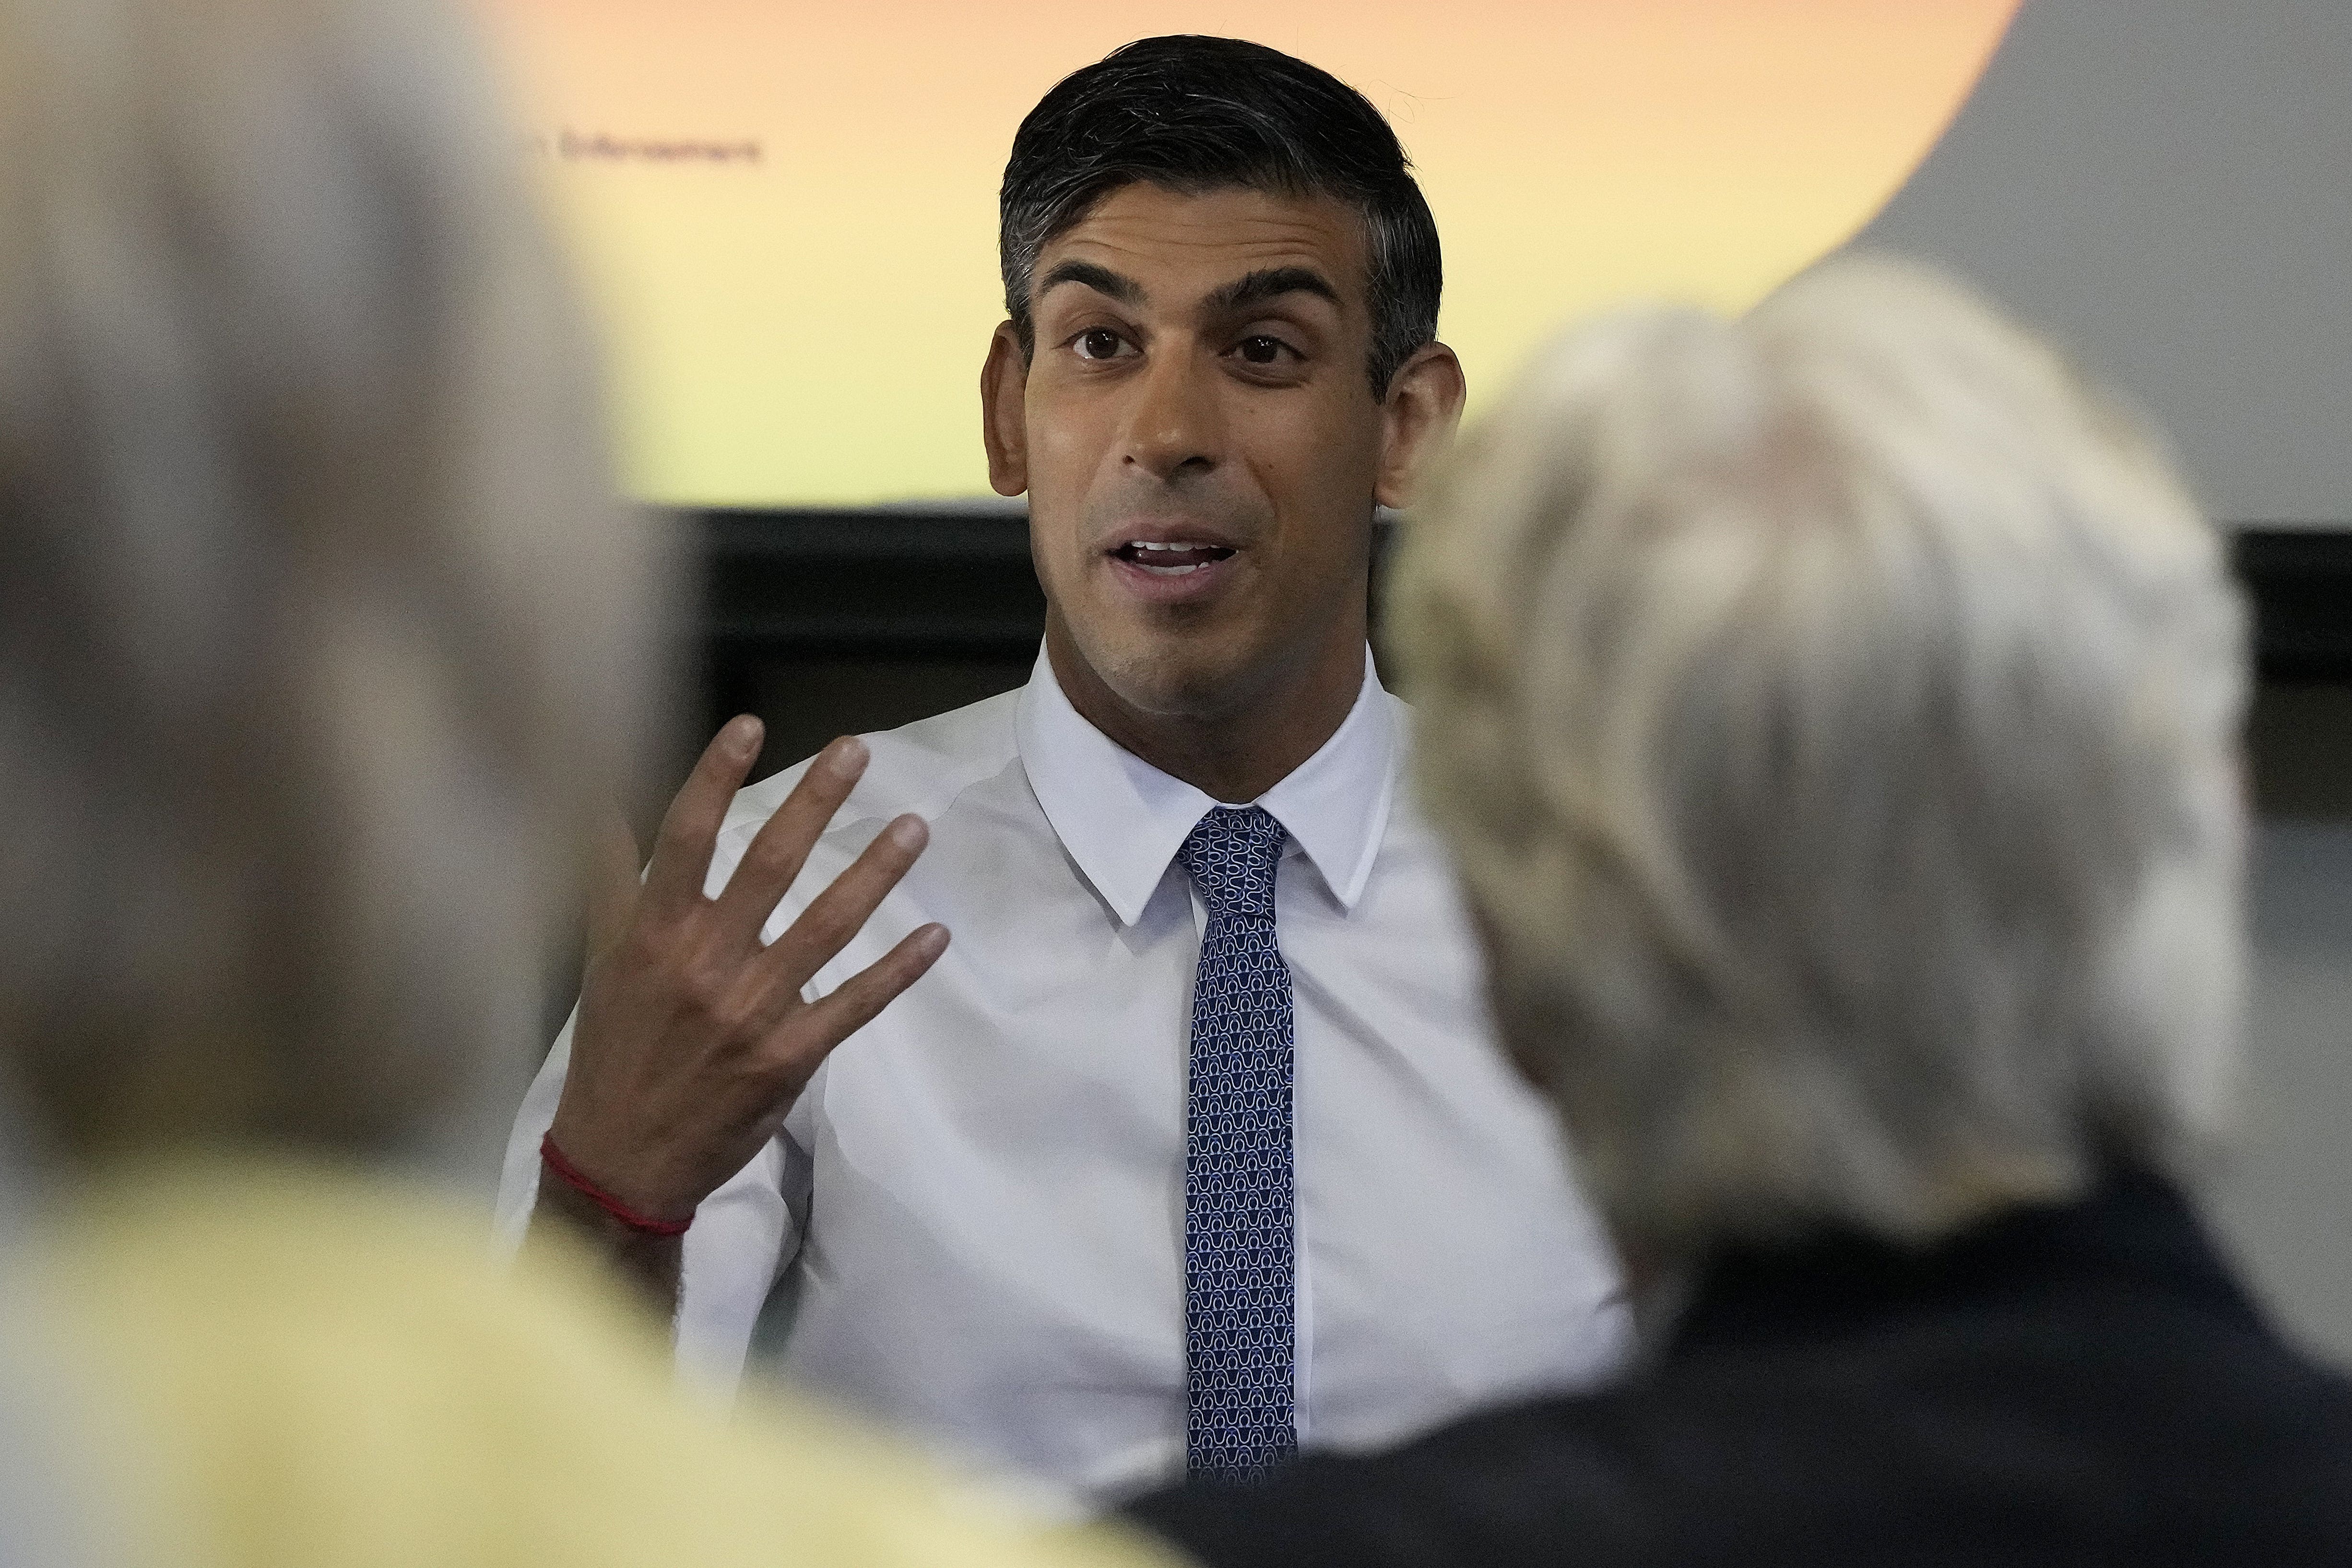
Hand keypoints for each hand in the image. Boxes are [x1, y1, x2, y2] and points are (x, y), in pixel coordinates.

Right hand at [546, 717, 947, 1223]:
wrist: (624, 1159)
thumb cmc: (612, 1053)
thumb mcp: (600, 964)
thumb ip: (608, 883)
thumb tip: (600, 808)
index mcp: (655, 936)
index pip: (686, 839)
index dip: (715, 778)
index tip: (750, 726)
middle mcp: (707, 963)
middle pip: (770, 865)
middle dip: (816, 802)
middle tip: (858, 750)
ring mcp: (754, 1010)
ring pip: (827, 926)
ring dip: (875, 873)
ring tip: (914, 826)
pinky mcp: (790, 1055)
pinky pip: (855, 1004)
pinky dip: (898, 970)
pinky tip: (936, 936)